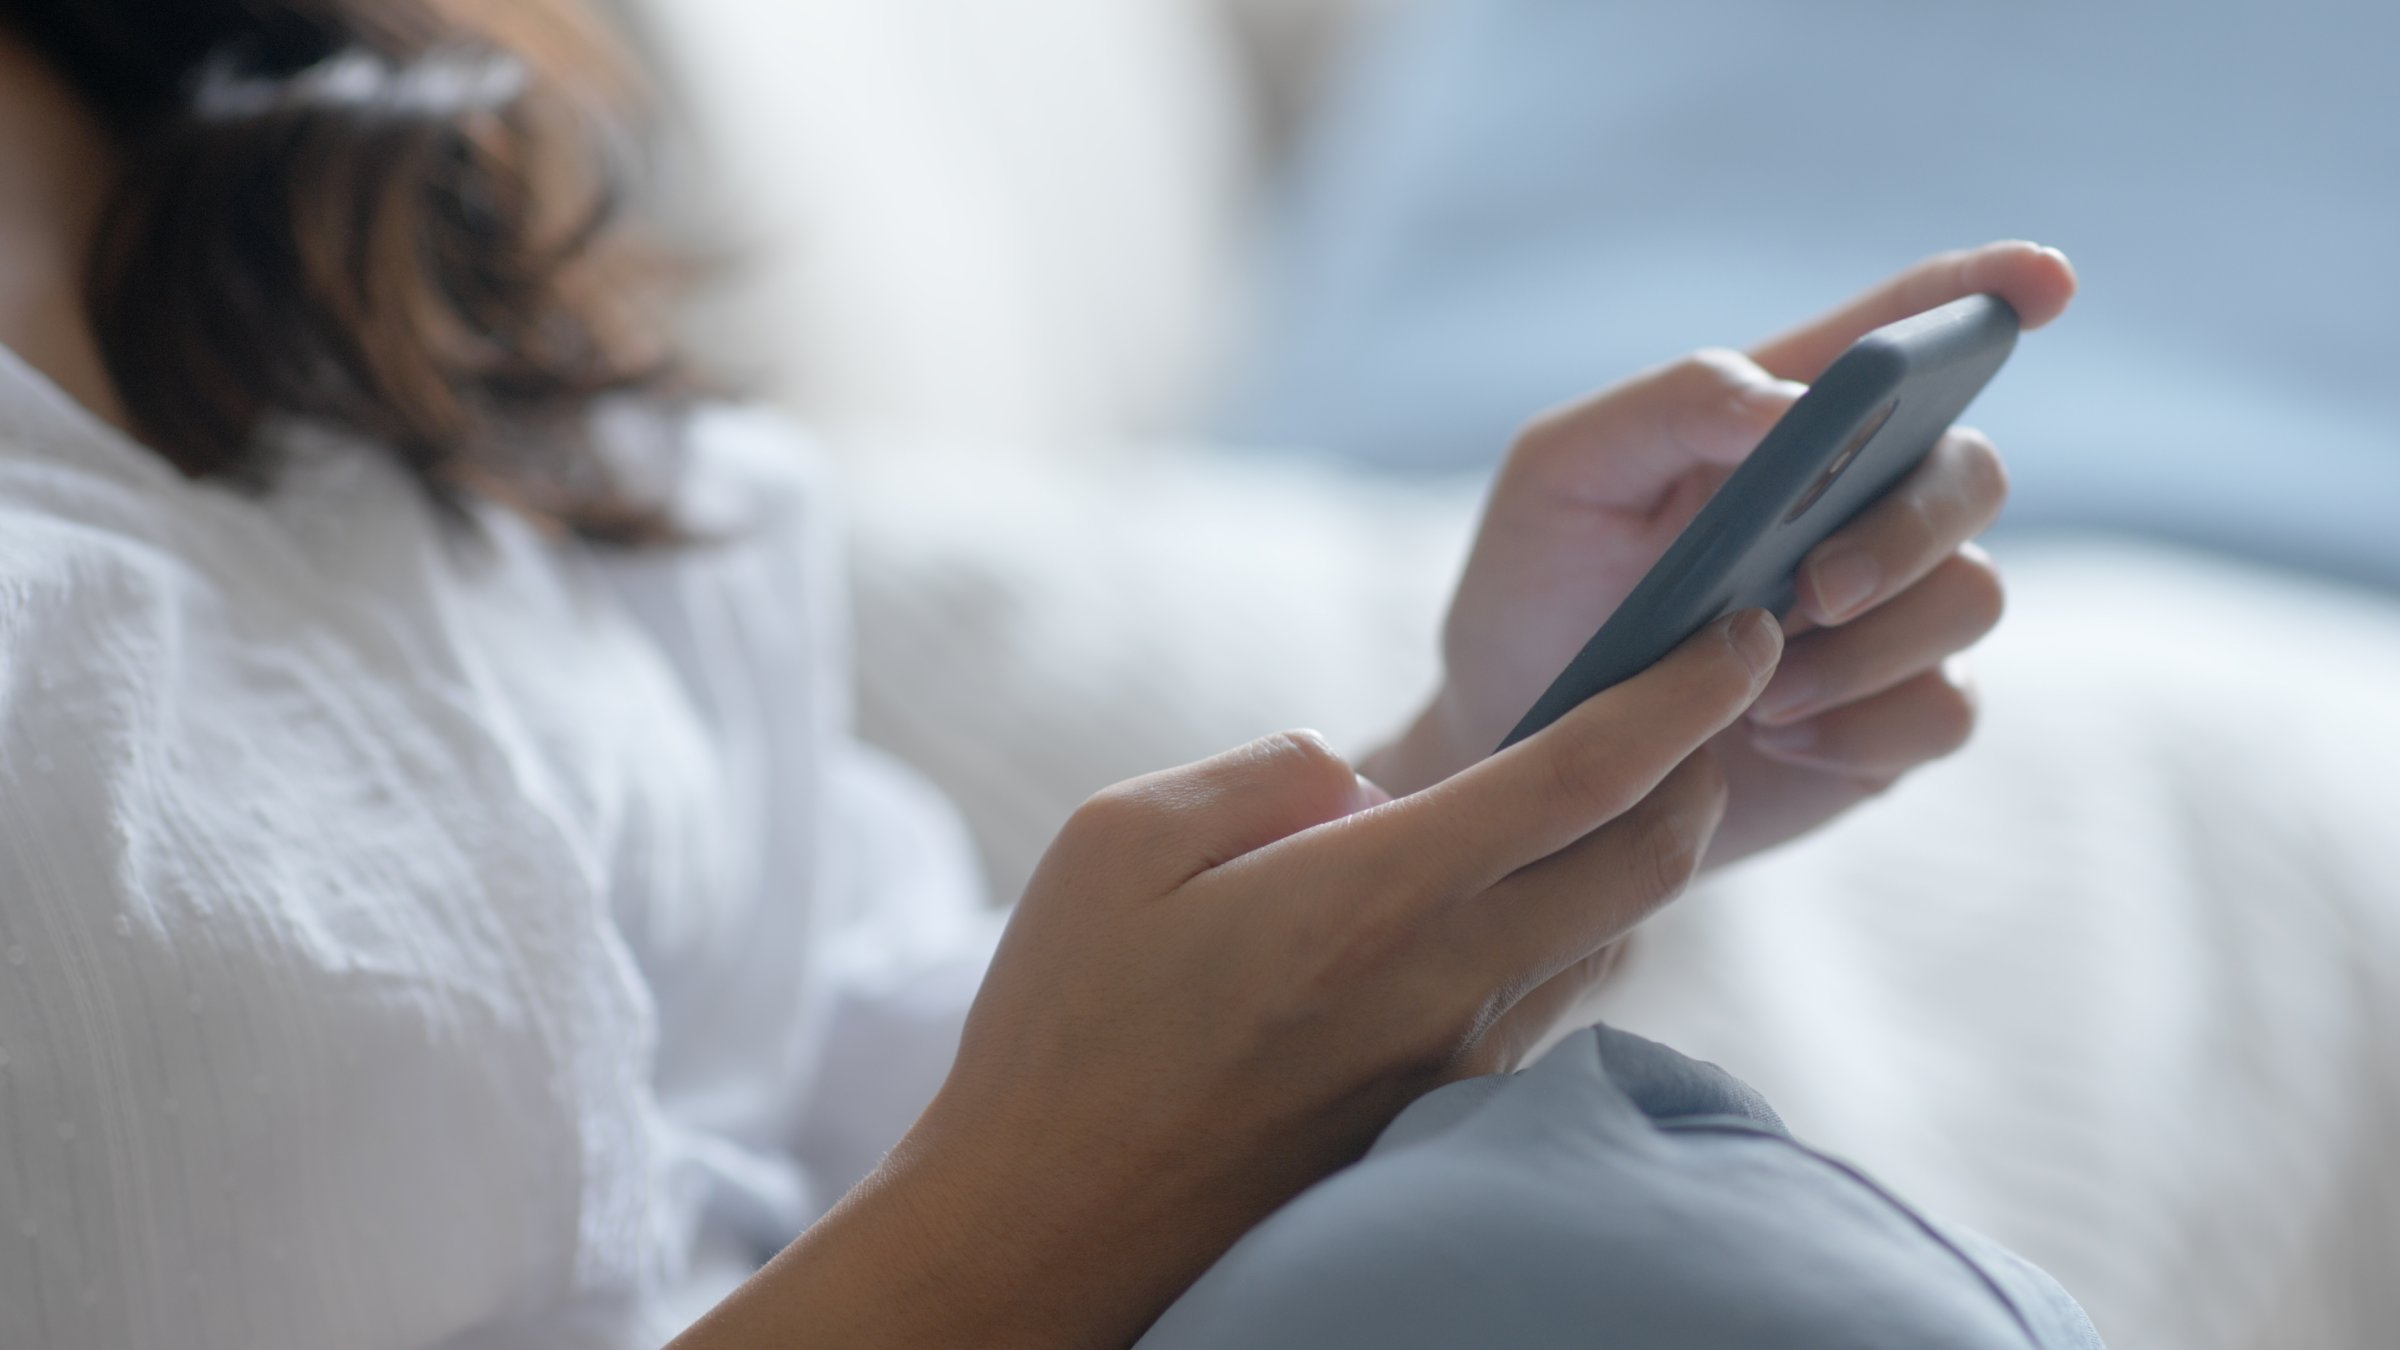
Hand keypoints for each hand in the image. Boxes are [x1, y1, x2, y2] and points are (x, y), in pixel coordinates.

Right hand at [676, 613, 1783, 1349]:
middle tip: (1706, 701)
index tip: (1739, 635)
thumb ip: (1264, 774)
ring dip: (1645, 856)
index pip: (1586, 775)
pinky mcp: (1436, 1122)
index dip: (1683, 694)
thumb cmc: (1065, 1027)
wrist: (1051, 1229)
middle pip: (1648, 864)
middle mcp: (1444, 984)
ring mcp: (1452, 1066)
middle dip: (1702, 767)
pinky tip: (1525, 905)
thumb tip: (1358, 772)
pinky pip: (1552, 1007)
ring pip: (1614, 940)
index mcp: (1373, 894)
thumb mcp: (1118, 842)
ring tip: (1622, 790)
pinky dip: (1581, 932)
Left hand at [1366, 241, 2078, 864]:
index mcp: (1791, 417)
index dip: (1987, 291)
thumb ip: (1674, 407)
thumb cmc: (1537, 584)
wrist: (1513, 740)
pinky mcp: (1889, 718)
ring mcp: (1889, 612)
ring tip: (1752, 690)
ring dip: (1869, 644)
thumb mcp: (1562, 473)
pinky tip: (1768, 733)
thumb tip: (1794, 408)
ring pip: (1973, 596)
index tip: (2047, 281)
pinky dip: (1861, 724)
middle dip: (1907, 527)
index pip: (1909, 329)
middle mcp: (1862, 502)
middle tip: (1812, 588)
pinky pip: (1947, 710)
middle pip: (1972, 473)